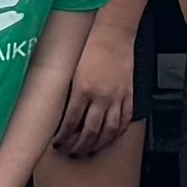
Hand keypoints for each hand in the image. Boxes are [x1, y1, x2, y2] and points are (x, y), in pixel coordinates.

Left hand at [53, 19, 138, 158]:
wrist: (114, 34)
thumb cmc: (91, 46)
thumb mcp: (72, 69)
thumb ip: (69, 92)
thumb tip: (61, 111)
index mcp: (82, 90)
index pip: (70, 123)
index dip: (63, 137)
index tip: (57, 143)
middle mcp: (100, 97)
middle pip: (89, 132)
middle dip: (79, 146)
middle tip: (71, 152)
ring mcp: (117, 97)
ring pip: (108, 131)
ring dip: (98, 145)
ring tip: (89, 151)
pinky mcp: (129, 94)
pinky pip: (125, 120)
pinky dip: (118, 133)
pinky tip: (112, 138)